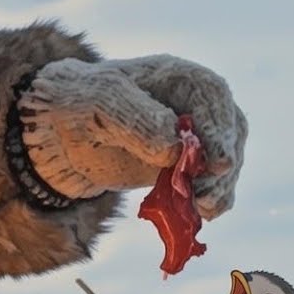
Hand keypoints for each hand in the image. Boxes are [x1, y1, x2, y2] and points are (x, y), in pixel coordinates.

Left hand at [18, 55, 247, 218]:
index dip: (221, 128)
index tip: (217, 162)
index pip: (212, 96)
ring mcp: (193, 138)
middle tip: (203, 193)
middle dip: (224, 164)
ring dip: (220, 186)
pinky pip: (211, 184)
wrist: (64, 132)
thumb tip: (175, 147)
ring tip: (200, 207)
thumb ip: (137, 119)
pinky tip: (199, 214)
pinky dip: (212, 201)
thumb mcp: (100, 101)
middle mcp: (193, 106)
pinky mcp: (185, 168)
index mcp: (177, 78)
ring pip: (225, 160)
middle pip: (230, 130)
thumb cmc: (81, 102)